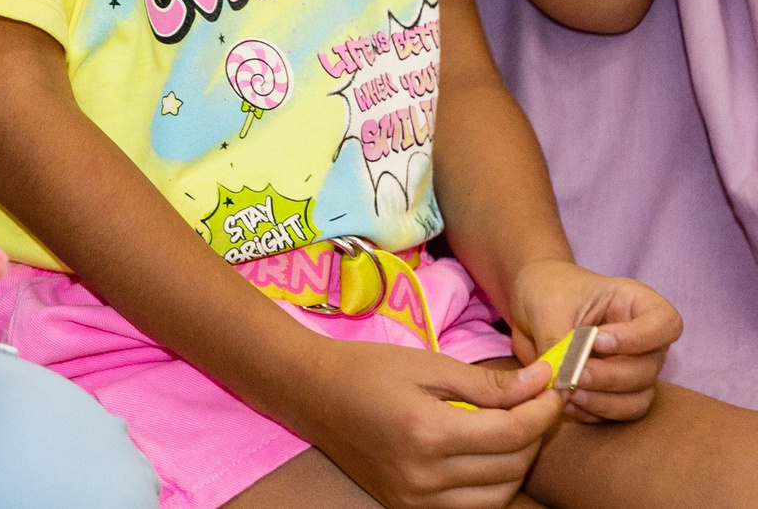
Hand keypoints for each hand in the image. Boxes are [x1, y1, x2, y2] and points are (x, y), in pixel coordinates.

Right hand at [295, 337, 559, 508]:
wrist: (309, 393)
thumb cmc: (365, 369)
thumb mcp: (427, 364)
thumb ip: (487, 382)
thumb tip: (542, 382)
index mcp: (425, 431)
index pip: (511, 433)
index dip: (542, 411)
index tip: (550, 387)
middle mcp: (423, 475)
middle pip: (511, 466)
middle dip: (534, 433)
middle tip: (532, 402)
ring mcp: (415, 499)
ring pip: (499, 495)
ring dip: (516, 463)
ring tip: (508, 428)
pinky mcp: (409, 508)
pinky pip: (472, 506)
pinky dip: (490, 484)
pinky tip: (483, 453)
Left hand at [505, 258, 678, 424]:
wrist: (529, 299)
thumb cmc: (548, 290)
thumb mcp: (549, 306)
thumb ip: (559, 340)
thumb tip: (562, 380)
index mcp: (638, 304)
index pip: (665, 325)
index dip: (637, 338)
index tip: (598, 340)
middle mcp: (645, 340)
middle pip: (648, 369)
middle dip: (610, 376)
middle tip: (575, 376)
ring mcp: (634, 367)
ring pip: (638, 397)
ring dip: (604, 401)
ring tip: (568, 393)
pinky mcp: (616, 390)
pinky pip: (618, 412)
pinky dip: (594, 412)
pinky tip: (566, 403)